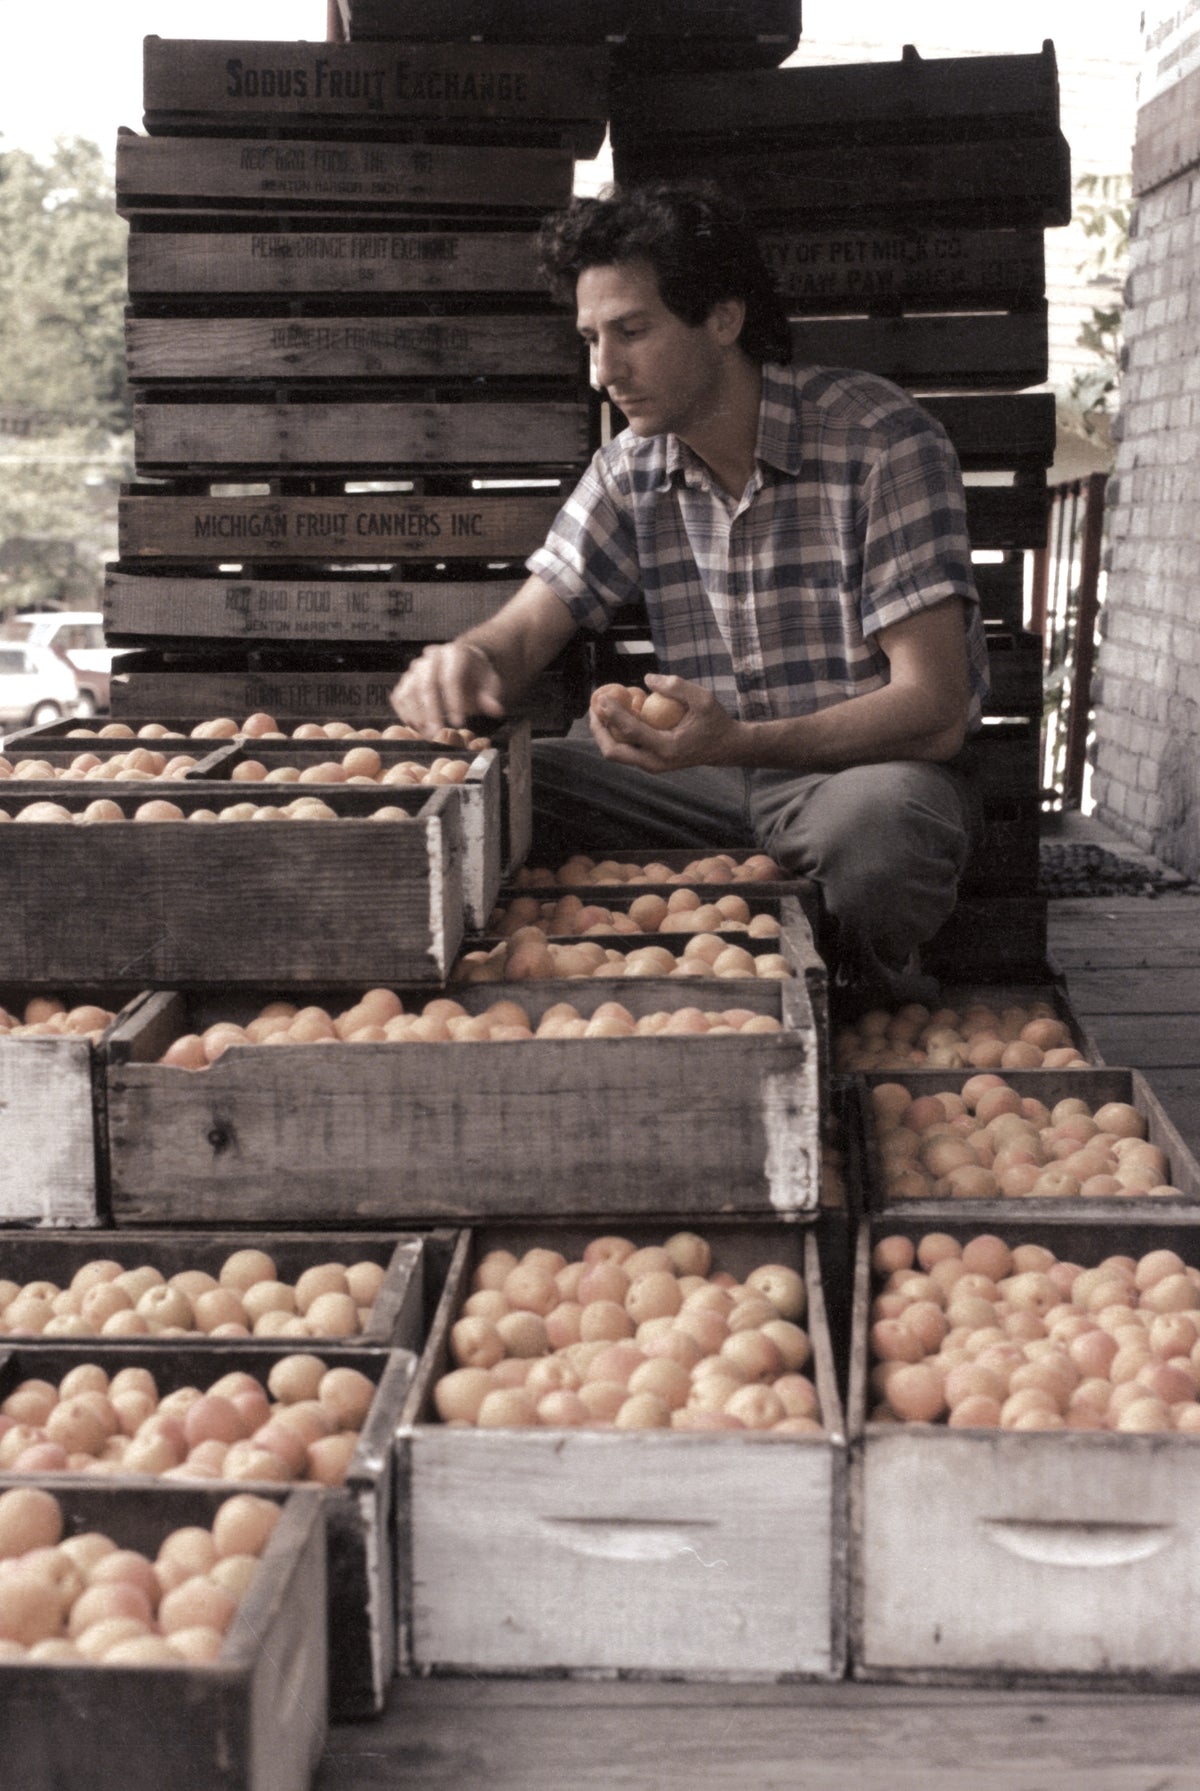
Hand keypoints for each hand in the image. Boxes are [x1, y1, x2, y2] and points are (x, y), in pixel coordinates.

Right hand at [390, 640, 505, 737]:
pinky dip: (404, 714)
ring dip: (416, 715)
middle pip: (426, 684)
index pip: (450, 677)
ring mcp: (415, 668)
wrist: (462, 666)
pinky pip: (399, 697)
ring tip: (427, 735)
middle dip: (431, 712)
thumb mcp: (489, 683)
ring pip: (409, 691)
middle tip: (437, 733)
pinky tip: (417, 728)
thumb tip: (496, 709)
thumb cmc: (477, 677)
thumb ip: (491, 696)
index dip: (454, 701)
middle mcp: (431, 656)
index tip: (459, 723)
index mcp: (455, 653)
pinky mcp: (405, 680)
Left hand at [588, 672, 740, 772]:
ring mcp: (651, 766)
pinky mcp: (650, 763)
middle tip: (594, 706)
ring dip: (604, 732)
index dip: (612, 713)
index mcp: (667, 748)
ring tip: (601, 709)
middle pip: (613, 752)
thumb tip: (646, 680)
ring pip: (616, 753)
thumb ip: (676, 686)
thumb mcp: (703, 698)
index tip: (601, 697)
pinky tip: (615, 714)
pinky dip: (615, 734)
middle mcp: (655, 763)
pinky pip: (625, 750)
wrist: (724, 747)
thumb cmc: (714, 721)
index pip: (630, 731)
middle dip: (599, 729)